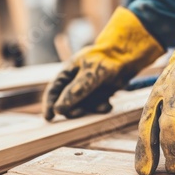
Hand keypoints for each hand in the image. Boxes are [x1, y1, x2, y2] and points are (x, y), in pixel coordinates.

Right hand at [43, 7, 164, 119]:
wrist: (126, 57)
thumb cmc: (104, 61)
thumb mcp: (88, 76)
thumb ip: (74, 92)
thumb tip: (58, 110)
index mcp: (67, 72)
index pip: (53, 90)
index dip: (49, 104)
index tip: (48, 118)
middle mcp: (76, 81)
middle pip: (67, 102)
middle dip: (73, 109)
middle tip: (78, 113)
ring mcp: (88, 88)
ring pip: (83, 106)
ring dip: (91, 108)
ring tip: (102, 106)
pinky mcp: (100, 93)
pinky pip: (97, 105)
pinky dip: (101, 107)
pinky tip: (108, 105)